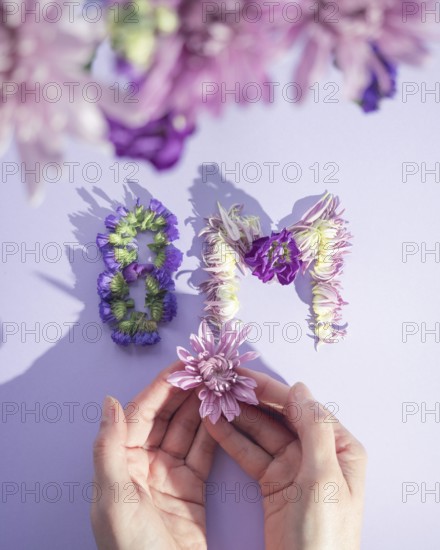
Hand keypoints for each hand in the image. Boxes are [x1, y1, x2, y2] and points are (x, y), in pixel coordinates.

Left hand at [91, 361, 216, 549]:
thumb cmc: (132, 549)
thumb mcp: (113, 498)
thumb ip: (109, 448)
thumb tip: (109, 400)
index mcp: (120, 461)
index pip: (141, 413)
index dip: (162, 387)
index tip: (183, 365)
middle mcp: (144, 462)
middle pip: (166, 416)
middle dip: (185, 392)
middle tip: (207, 370)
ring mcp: (169, 473)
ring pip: (187, 429)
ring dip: (202, 407)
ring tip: (219, 384)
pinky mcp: (192, 486)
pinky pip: (203, 451)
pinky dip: (214, 431)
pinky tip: (224, 413)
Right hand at [204, 369, 366, 549]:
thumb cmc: (323, 534)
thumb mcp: (322, 477)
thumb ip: (313, 429)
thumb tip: (299, 387)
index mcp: (339, 447)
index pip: (301, 408)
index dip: (271, 390)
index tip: (243, 374)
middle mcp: (317, 452)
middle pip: (279, 417)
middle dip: (251, 400)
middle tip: (222, 384)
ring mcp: (293, 468)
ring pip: (262, 433)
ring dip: (238, 417)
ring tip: (212, 400)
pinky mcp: (274, 483)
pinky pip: (252, 454)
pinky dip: (233, 440)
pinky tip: (215, 425)